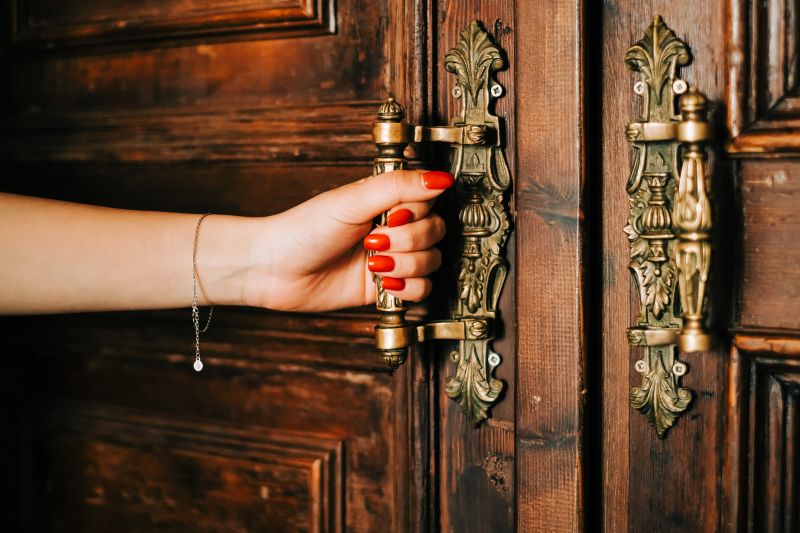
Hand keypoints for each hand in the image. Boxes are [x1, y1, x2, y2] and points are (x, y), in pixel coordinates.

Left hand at [242, 169, 453, 311]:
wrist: (275, 271)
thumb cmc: (304, 230)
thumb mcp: (351, 201)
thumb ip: (398, 187)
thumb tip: (441, 178)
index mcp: (386, 200)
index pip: (430, 201)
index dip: (415, 213)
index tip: (389, 217)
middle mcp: (393, 227)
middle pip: (435, 232)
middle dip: (408, 241)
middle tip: (373, 242)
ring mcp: (392, 258)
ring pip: (432, 262)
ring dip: (406, 265)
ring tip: (374, 264)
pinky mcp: (386, 287)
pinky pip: (422, 289)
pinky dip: (408, 288)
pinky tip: (383, 283)